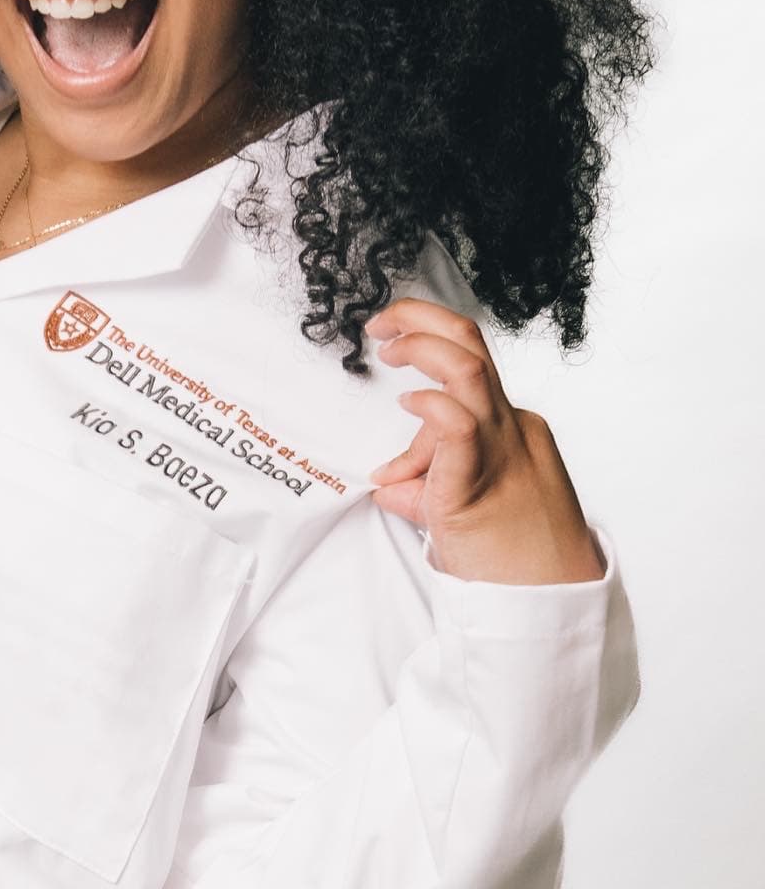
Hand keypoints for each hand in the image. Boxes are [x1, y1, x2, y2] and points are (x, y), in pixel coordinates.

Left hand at [364, 298, 605, 584]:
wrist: (546, 610)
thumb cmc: (509, 561)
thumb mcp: (461, 507)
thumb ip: (424, 483)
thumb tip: (387, 477)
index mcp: (513, 428)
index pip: (465, 371)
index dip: (421, 365)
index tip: (395, 358)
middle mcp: (511, 428)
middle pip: (472, 345)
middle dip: (422, 318)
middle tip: (382, 324)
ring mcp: (500, 451)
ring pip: (468, 369)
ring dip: (420, 344)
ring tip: (390, 349)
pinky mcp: (476, 482)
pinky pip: (459, 426)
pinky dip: (430, 405)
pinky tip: (410, 404)